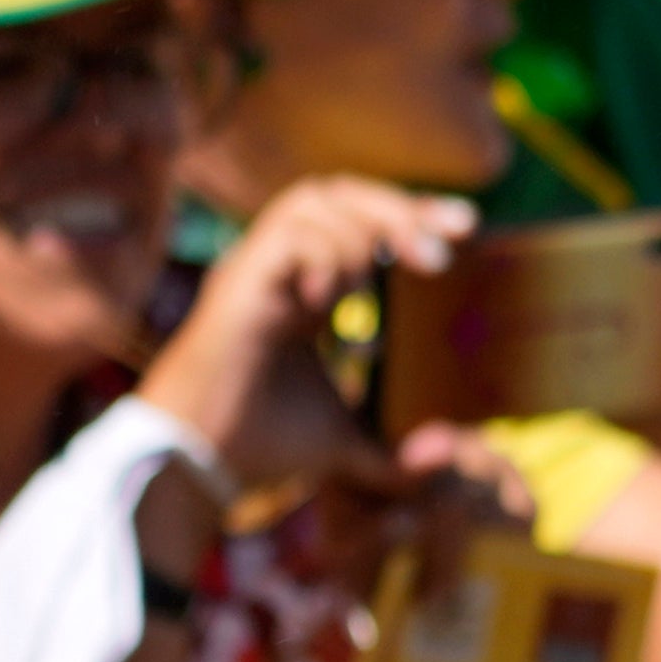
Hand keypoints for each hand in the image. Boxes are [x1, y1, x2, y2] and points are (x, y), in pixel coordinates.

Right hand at [137, 174, 475, 503]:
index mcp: (303, 290)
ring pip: (311, 201)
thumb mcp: (343, 446)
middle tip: (448, 248)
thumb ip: (395, 454)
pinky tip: (331, 301)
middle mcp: (277, 271)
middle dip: (398, 207)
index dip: (411, 213)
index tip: (467, 226)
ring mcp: (254, 273)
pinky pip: (287, 237)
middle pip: (337, 194)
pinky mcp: (238, 288)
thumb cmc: (254, 447)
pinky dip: (324, 257)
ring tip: (379, 285)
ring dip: (363, 230)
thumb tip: (447, 454)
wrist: (193, 467)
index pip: (358, 221)